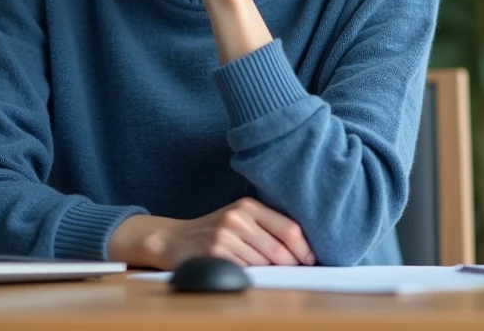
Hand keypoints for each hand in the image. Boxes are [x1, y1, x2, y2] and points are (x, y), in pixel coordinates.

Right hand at [110, 198, 315, 269]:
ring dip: (270, 273)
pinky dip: (252, 277)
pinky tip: (246, 273)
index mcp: (247, 206)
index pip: (289, 228)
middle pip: (279, 250)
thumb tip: (302, 250)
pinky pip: (246, 272)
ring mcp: (224, 237)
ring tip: (263, 270)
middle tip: (294, 272)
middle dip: (291, 265)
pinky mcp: (215, 255)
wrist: (173, 239)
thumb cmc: (214, 230)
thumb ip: (266, 225)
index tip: (311, 259)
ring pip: (264, 265)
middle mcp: (236, 218)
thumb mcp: (238, 217)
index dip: (305, 248)